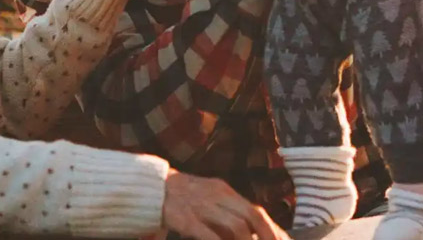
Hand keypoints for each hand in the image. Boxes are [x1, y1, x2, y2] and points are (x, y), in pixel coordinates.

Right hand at [162, 169, 287, 239]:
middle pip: (251, 215)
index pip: (255, 210)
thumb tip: (251, 231)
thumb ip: (227, 209)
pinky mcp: (187, 220)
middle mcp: (216, 196)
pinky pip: (210, 236)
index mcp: (222, 190)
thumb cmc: (182, 196)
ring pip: (235, 226)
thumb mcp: (208, 196)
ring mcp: (201, 207)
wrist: (151, 187)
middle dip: (268, 236)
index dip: (271, 228)